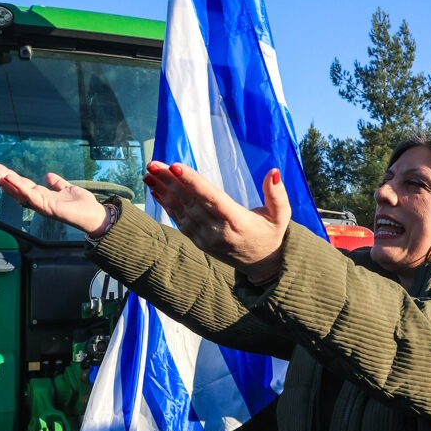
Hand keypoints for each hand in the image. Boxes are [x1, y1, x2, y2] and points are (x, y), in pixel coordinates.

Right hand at [0, 163, 112, 236]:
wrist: (94, 216)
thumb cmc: (81, 206)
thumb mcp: (67, 189)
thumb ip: (57, 183)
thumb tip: (48, 175)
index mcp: (41, 195)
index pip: (20, 183)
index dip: (7, 175)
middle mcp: (38, 201)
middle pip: (14, 187)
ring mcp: (41, 204)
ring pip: (18, 191)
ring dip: (4, 181)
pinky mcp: (47, 207)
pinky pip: (31, 196)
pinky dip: (20, 187)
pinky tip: (10, 179)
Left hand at [144, 162, 289, 282]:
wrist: (263, 266)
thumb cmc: (272, 234)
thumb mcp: (281, 216)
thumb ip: (277, 195)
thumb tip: (274, 172)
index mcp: (237, 222)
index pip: (212, 199)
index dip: (193, 182)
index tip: (175, 167)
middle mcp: (218, 231)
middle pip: (190, 202)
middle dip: (170, 182)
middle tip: (153, 164)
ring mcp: (206, 238)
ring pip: (181, 211)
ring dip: (164, 191)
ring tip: (149, 173)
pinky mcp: (199, 242)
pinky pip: (180, 221)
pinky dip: (166, 204)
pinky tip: (156, 190)